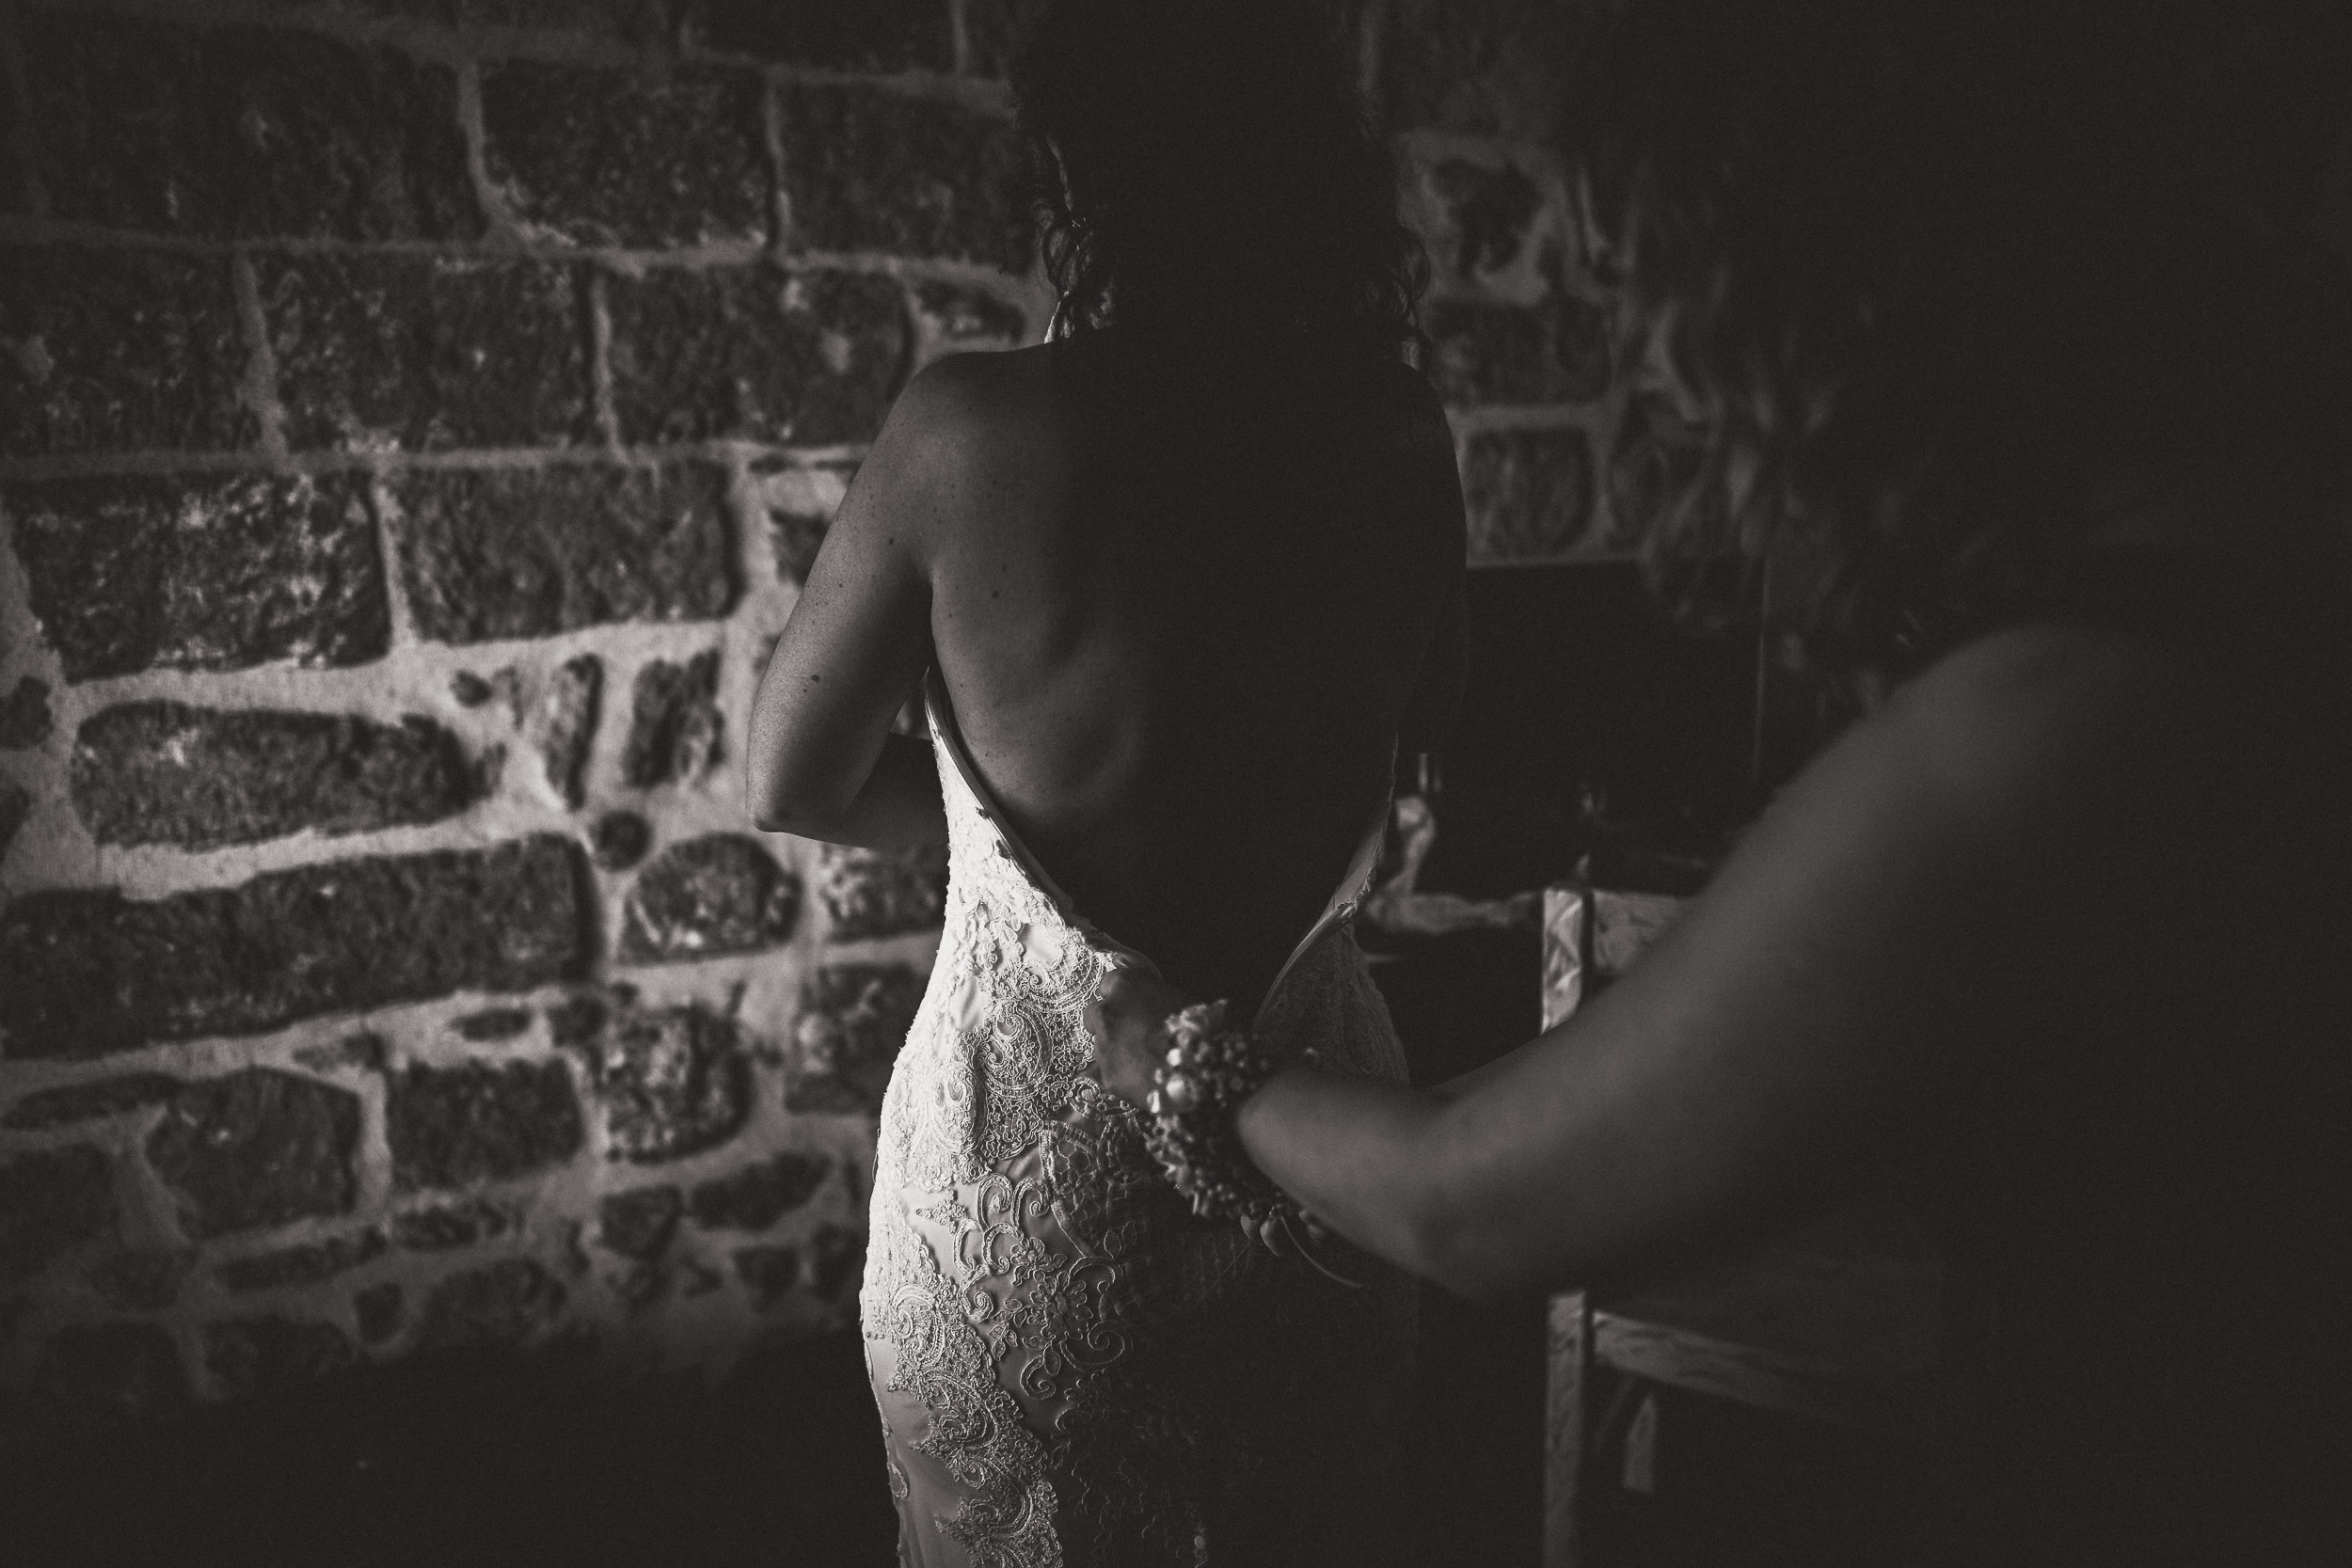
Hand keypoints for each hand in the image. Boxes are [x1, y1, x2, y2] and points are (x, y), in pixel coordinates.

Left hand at [1084, 962, 1196, 1109]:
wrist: (1200, 1068)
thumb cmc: (1198, 1027)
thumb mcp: (1180, 997)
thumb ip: (1152, 992)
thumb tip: (1141, 988)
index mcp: (1126, 986)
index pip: (1109, 982)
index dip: (1122, 996)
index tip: (1131, 1004)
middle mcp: (1107, 1012)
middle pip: (1095, 1013)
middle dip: (1109, 1022)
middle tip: (1134, 1034)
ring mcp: (1103, 1046)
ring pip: (1099, 1045)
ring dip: (1114, 1050)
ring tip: (1142, 1061)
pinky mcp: (1106, 1076)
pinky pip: (1105, 1073)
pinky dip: (1118, 1075)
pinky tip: (1140, 1079)